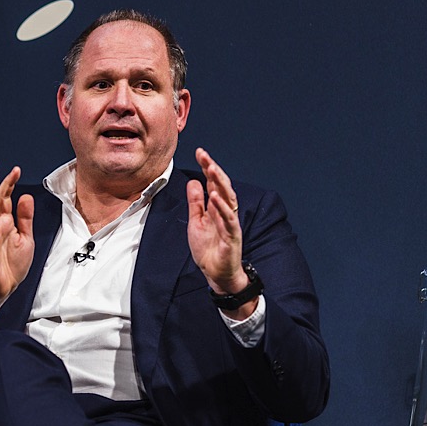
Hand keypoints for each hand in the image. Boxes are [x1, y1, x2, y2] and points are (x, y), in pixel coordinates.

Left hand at [186, 147, 250, 301]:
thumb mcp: (196, 221)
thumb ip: (196, 202)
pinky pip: (228, 219)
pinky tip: (215, 196)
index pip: (213, 183)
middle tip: (204, 154)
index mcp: (216, 207)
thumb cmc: (208, 248)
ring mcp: (230, 222)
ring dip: (219, 183)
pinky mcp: (232, 235)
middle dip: (213, 169)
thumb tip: (194, 181)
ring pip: (228, 198)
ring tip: (211, 168)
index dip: (207, 168)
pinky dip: (222, 207)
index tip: (200, 152)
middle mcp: (225, 211)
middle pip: (221, 186)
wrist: (216, 272)